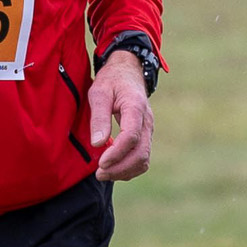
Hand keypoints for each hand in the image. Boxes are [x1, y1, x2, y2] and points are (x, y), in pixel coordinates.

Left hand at [88, 50, 152, 180]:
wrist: (128, 72)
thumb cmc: (112, 80)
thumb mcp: (99, 92)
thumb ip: (99, 117)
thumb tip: (98, 144)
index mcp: (136, 108)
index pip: (131, 136)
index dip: (117, 153)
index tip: (100, 163)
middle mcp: (147, 122)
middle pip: (141, 153)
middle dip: (120, 168)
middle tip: (99, 174)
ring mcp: (148, 131)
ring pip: (144, 159)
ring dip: (125, 171)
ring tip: (103, 174)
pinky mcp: (145, 137)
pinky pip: (142, 158)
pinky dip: (129, 168)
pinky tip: (113, 169)